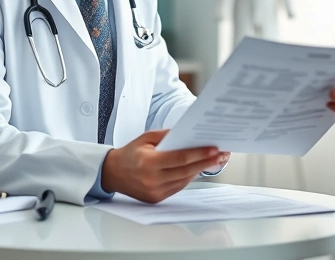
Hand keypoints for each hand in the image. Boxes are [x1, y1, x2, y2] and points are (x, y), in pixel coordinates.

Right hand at [101, 130, 225, 202]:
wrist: (112, 173)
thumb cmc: (131, 153)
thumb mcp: (146, 138)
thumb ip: (168, 136)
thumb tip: (190, 134)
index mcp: (149, 162)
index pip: (180, 158)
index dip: (199, 154)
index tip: (215, 149)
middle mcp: (152, 179)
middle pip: (186, 171)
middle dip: (206, 162)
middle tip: (222, 154)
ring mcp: (154, 192)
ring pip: (184, 180)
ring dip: (200, 170)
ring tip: (214, 160)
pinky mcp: (156, 199)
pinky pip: (178, 187)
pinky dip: (189, 177)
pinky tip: (198, 168)